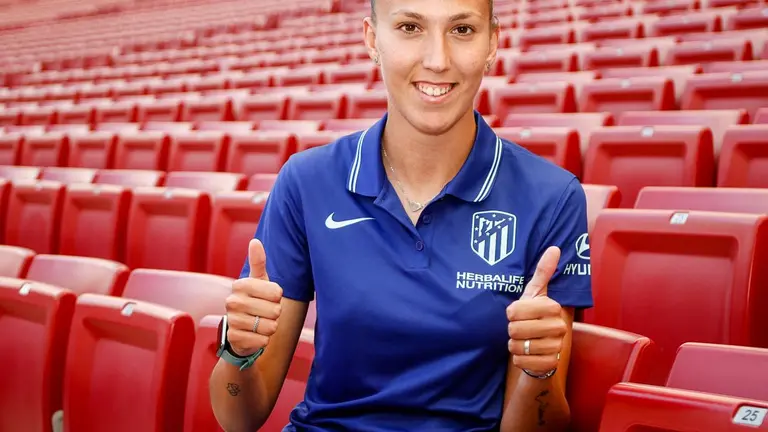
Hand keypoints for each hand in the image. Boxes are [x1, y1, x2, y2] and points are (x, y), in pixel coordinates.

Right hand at [224, 239, 283, 356]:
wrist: (241, 331)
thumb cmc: (254, 301)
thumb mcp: (259, 281)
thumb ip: (258, 262)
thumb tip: (255, 241)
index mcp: (240, 285)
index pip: (277, 293)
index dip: (278, 298)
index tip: (268, 298)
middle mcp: (232, 301)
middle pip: (275, 311)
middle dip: (275, 315)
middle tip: (263, 313)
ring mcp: (232, 320)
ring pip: (270, 327)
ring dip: (270, 328)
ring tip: (259, 324)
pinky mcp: (234, 338)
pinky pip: (263, 341)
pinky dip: (263, 340)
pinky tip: (254, 336)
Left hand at [506, 246, 566, 374]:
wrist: (544, 347)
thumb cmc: (536, 316)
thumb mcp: (536, 293)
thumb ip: (544, 272)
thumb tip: (554, 248)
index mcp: (552, 308)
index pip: (514, 310)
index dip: (511, 313)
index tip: (518, 313)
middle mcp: (559, 327)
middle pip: (514, 329)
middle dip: (512, 331)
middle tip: (520, 329)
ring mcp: (556, 347)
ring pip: (517, 346)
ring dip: (514, 345)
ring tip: (523, 342)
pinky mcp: (550, 365)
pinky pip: (521, 362)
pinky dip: (518, 359)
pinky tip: (526, 355)